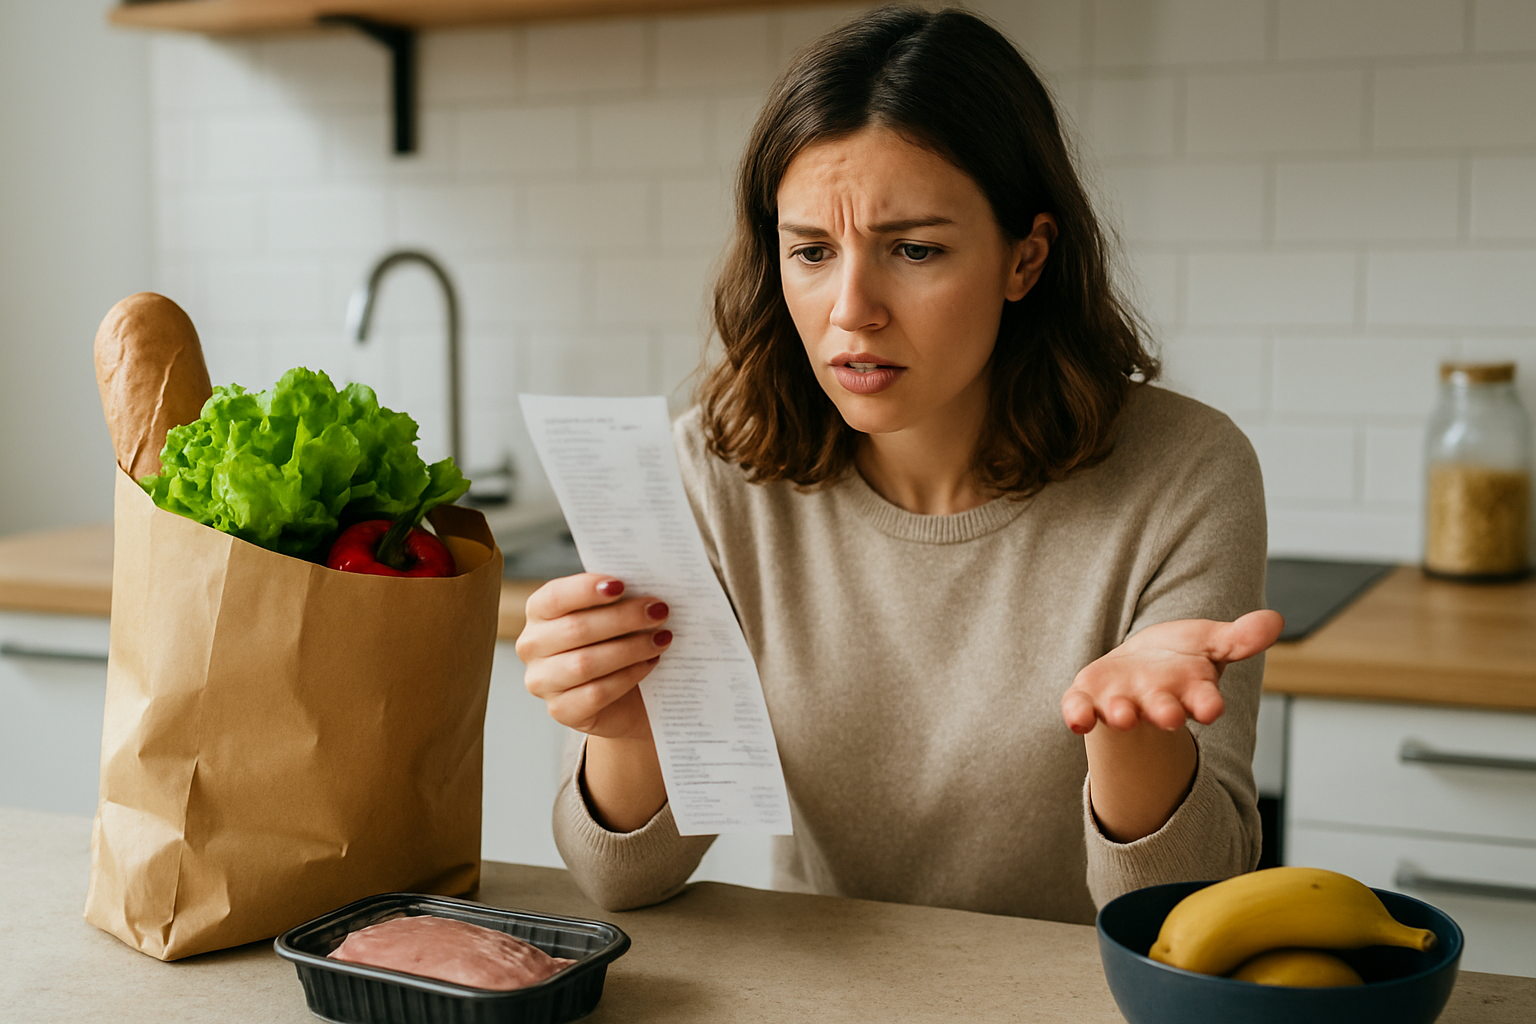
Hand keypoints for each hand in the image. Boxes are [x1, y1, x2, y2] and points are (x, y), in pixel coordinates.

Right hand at [515, 573, 672, 741]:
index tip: (621, 584)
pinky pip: (596, 693)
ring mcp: (542, 681)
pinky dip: (628, 676)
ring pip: (585, 663)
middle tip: (659, 611)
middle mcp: (532, 645)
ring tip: (662, 639)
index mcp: (539, 611)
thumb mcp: (612, 616)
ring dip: (630, 649)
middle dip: (623, 618)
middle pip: (575, 629)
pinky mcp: (560, 710)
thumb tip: (646, 588)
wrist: (621, 698)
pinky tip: (650, 663)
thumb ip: (618, 599)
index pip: (555, 597)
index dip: (586, 590)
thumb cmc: (615, 643)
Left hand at [1061, 610, 1283, 734]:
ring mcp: (1122, 702)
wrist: (1134, 670)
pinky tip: (1076, 721)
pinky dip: (1078, 715)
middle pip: (1164, 711)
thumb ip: (1239, 637)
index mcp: (1189, 691)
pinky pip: (1081, 710)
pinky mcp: (1089, 699)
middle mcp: (1156, 702)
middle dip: (1165, 713)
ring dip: (1121, 715)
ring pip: (1122, 713)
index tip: (1211, 707)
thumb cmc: (1177, 660)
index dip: (1207, 704)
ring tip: (1122, 716)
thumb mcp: (1209, 642)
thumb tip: (1273, 620)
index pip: (1204, 701)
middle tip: (1167, 718)